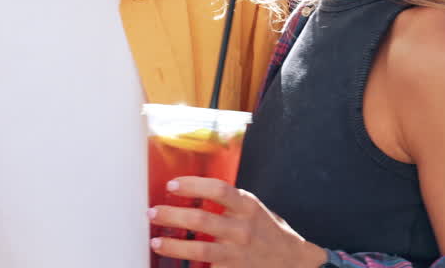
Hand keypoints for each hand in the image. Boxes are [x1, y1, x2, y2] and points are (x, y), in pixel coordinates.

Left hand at [148, 177, 326, 267]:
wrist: (291, 260)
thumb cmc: (267, 229)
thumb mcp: (252, 207)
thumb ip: (227, 200)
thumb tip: (189, 188)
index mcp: (248, 206)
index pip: (217, 189)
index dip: (192, 185)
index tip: (171, 185)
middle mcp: (243, 229)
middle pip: (201, 220)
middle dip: (171, 216)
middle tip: (152, 213)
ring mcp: (238, 253)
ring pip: (200, 250)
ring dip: (174, 246)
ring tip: (156, 241)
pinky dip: (187, 267)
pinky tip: (172, 264)